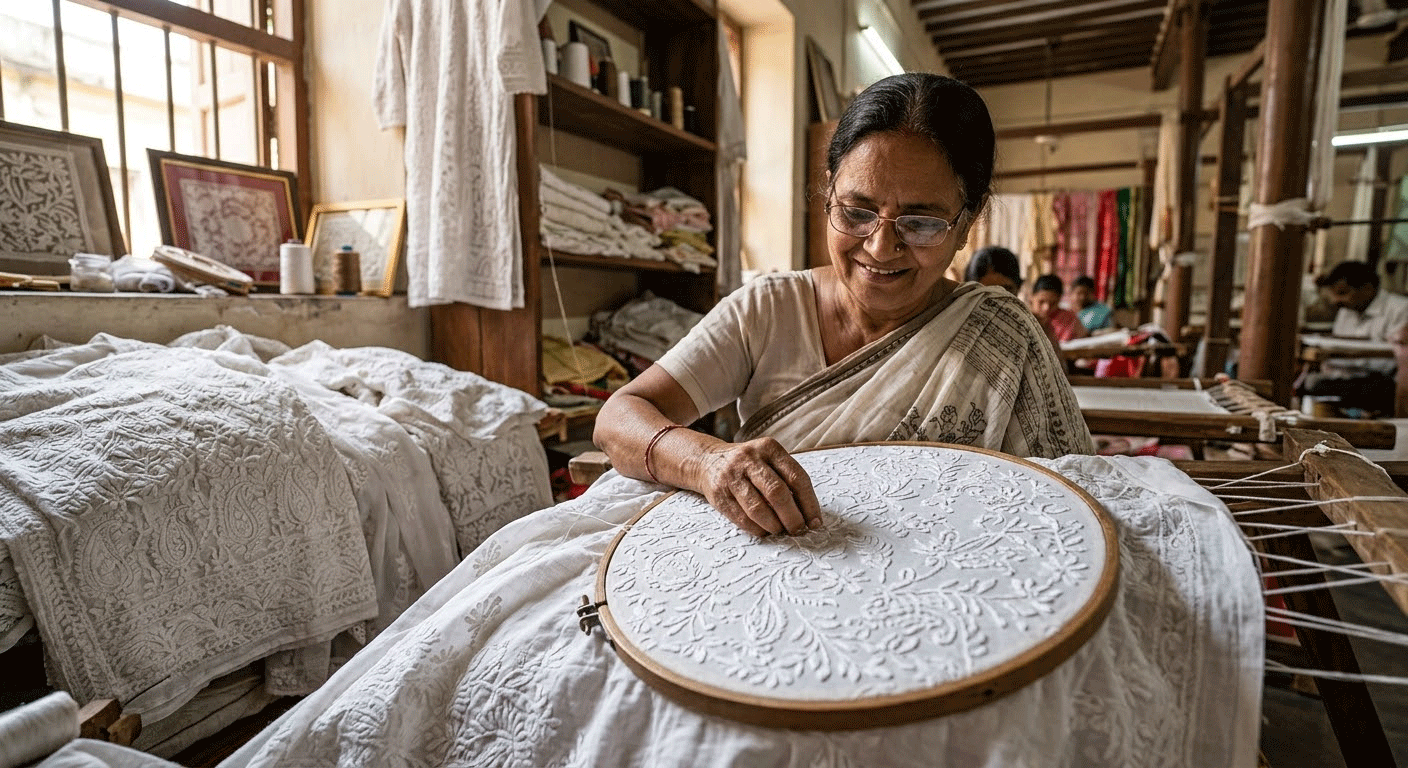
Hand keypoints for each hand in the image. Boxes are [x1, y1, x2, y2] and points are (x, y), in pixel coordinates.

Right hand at [695, 437, 821, 536]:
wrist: (708, 460)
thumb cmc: (749, 465)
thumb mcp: (768, 460)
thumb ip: (787, 480)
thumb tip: (808, 514)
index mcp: (769, 448)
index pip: (796, 477)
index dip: (809, 503)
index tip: (815, 521)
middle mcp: (750, 459)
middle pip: (777, 492)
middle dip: (792, 517)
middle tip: (798, 530)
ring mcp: (732, 476)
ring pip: (758, 508)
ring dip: (774, 525)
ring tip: (780, 531)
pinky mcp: (719, 494)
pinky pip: (741, 518)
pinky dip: (757, 529)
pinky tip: (764, 531)